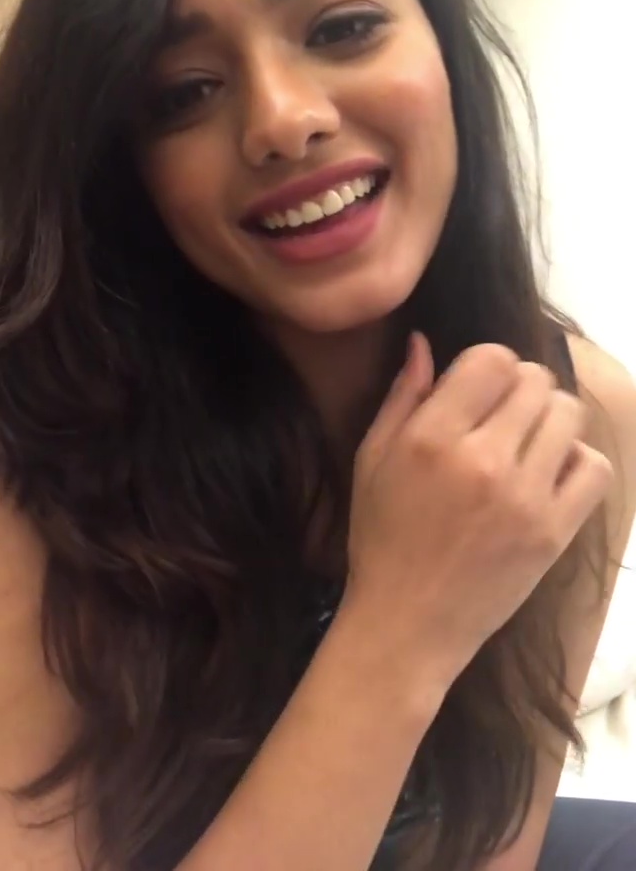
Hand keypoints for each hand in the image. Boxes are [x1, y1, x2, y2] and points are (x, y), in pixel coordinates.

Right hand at [346, 334, 612, 685]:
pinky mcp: (553, 531)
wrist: (408, 623)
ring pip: (568, 415)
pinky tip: (549, 474)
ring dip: (550, 419)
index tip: (477, 390)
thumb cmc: (382, 538)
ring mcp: (524, 497)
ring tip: (527, 444)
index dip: (488, 365)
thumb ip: (402, 397)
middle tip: (503, 417)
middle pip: (535, 381)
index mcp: (431, 437)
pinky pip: (594, 468)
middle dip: (520, 388)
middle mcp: (483, 460)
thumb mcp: (372, 460)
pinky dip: (578, 461)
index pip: (492, 359)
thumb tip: (424, 343)